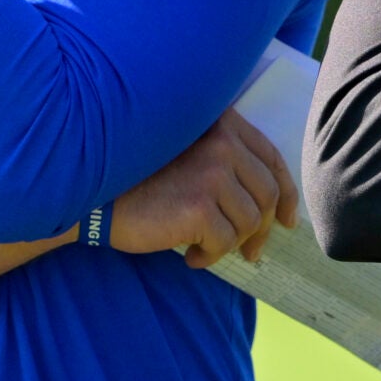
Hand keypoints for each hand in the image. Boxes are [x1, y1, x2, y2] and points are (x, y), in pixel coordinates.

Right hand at [109, 110, 297, 267]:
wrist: (94, 197)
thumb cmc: (139, 179)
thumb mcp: (187, 153)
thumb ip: (224, 161)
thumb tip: (272, 206)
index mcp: (222, 123)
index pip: (271, 158)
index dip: (286, 193)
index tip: (287, 220)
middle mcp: (222, 142)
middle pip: (267, 193)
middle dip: (263, 229)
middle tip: (251, 252)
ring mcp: (212, 173)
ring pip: (250, 221)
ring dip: (231, 243)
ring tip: (206, 249)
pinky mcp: (199, 207)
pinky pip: (225, 242)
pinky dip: (212, 256)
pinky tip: (191, 257)